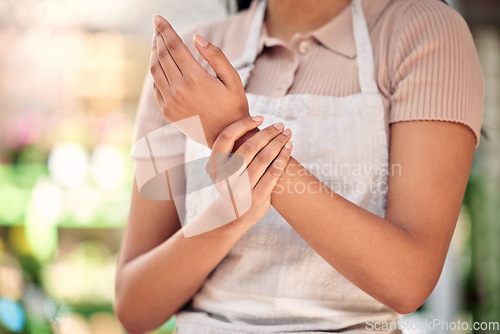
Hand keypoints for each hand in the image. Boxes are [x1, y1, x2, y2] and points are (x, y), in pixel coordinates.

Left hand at [150, 15, 248, 147]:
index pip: (174, 46)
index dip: (165, 29)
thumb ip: (215, 56)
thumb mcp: (233, 79)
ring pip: (155, 71)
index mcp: (196, 78)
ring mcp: (171, 102)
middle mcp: (179, 89)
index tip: (158, 17)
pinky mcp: (167, 112)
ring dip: (154, 54)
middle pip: (162, 56)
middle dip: (158, 38)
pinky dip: (156, 73)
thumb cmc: (234, 107)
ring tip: (157, 43)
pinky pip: (156, 87)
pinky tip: (161, 65)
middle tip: (158, 26)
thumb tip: (196, 37)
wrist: (227, 138)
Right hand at [210, 116, 292, 229]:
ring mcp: (241, 189)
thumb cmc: (231, 184)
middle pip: (249, 147)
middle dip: (268, 133)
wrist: (231, 216)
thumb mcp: (223, 168)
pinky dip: (283, 158)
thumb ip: (232, 150)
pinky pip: (273, 173)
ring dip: (278, 143)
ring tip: (288, 134)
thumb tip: (252, 121)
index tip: (260, 118)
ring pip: (263, 159)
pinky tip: (289, 148)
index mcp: (214, 166)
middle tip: (281, 125)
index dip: (243, 124)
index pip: (226, 137)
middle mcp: (225, 178)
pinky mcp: (257, 198)